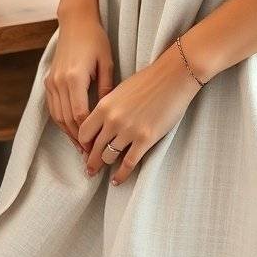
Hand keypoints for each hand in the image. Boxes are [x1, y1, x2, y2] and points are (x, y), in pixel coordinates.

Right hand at [44, 12, 115, 153]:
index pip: (79, 115)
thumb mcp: (107, 63)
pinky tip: (71, 131)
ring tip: (81, 148)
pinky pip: (53, 107)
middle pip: (66, 120)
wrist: (76, 22)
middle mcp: (59, 82)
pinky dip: (61, 122)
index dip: (88, 134)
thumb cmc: (95, 40)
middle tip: (90, 156)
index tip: (97, 147)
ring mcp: (51, 81)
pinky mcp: (48, 80)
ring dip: (68, 134)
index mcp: (74, 77)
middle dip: (78, 139)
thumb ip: (107, 89)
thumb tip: (109, 114)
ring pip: (57, 116)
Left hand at [79, 39, 203, 185]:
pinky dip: (121, 175)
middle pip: (94, 148)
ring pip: (109, 157)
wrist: (173, 76)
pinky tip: (117, 180)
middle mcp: (113, 120)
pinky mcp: (145, 139)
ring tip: (105, 173)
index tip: (85, 150)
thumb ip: (108, 108)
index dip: (82, 144)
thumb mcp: (120, 90)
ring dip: (106, 166)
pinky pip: (128, 163)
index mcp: (105, 105)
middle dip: (91, 161)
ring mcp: (129, 130)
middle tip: (90, 170)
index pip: (84, 132)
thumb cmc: (148, 80)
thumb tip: (100, 126)